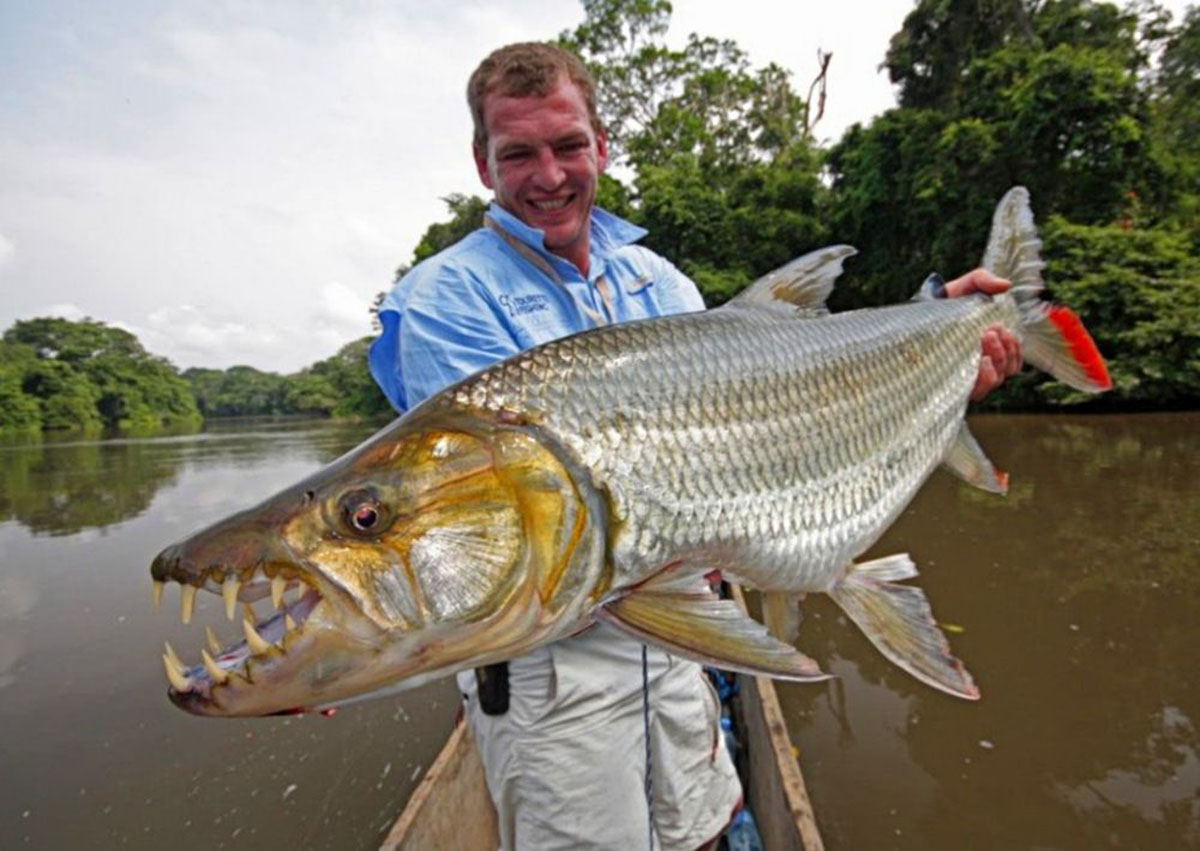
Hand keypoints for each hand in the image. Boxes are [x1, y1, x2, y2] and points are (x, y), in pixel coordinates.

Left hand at [943, 269, 1022, 400]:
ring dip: (998, 361)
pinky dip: (985, 378)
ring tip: (986, 339)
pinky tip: (982, 362)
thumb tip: (1006, 285)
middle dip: (1005, 350)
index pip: (1014, 359)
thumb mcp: (967, 286)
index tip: (1002, 328)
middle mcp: (983, 365)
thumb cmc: (947, 302)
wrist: (918, 312)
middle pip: (1008, 370)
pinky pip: (978, 391)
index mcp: (993, 348)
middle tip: (991, 330)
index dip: (1015, 348)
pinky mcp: (952, 385)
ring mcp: (968, 376)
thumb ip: (985, 281)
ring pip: (996, 380)